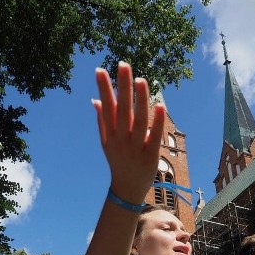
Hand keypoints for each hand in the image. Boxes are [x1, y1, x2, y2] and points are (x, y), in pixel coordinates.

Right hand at [94, 62, 165, 204]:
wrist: (127, 189)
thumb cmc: (118, 161)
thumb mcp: (106, 142)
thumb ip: (102, 121)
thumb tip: (96, 99)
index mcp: (110, 134)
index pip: (106, 107)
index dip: (103, 89)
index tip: (100, 69)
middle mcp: (121, 139)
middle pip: (121, 110)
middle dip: (122, 87)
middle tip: (123, 65)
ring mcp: (135, 148)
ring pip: (138, 120)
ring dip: (140, 100)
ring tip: (141, 80)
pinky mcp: (150, 156)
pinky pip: (154, 136)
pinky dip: (156, 122)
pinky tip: (159, 106)